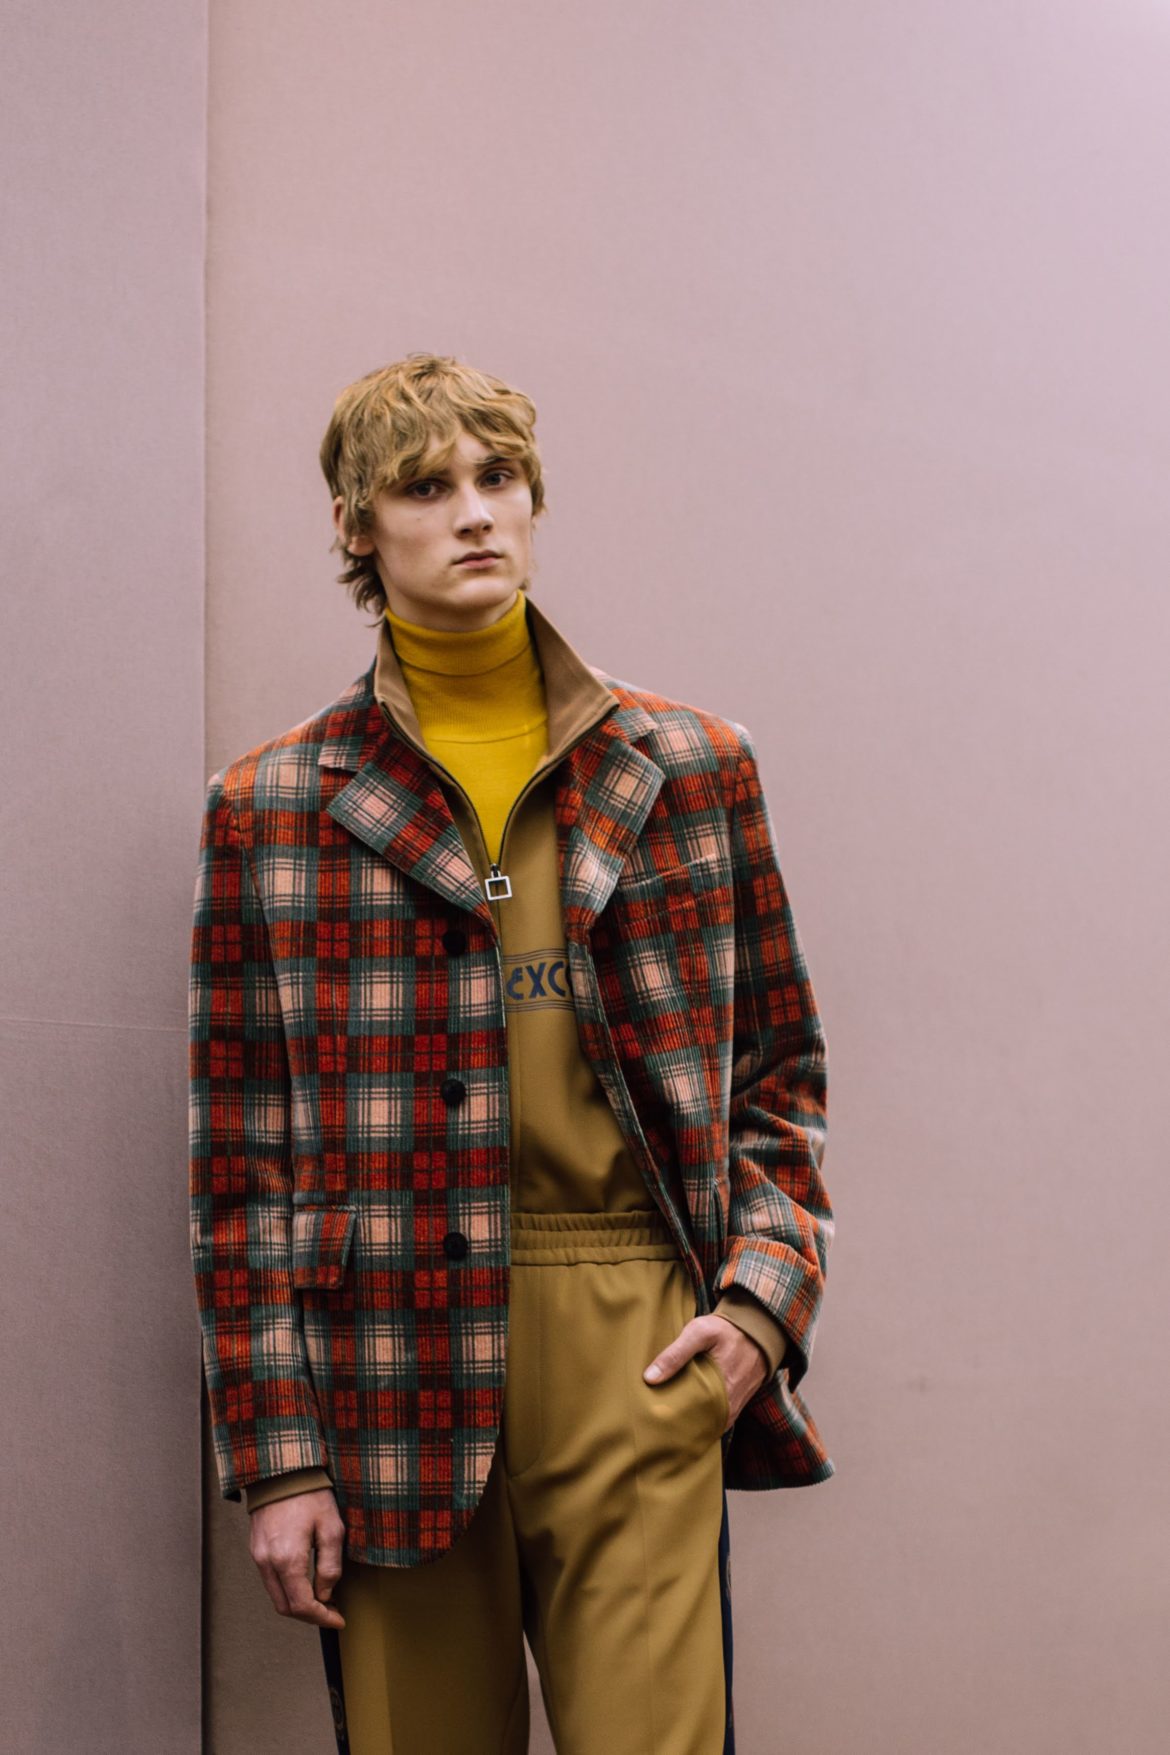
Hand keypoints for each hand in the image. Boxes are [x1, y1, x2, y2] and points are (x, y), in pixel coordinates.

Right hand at [248, 1488, 346, 1628]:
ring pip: (276, 1596)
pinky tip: (305, 1583)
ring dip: (298, 1604)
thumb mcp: (332, 1528)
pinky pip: (270, 1581)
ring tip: (321, 1599)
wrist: (281, 1470)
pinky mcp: (256, 1550)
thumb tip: (326, 1594)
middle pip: (285, 1607)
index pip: (302, 1605)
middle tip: (331, 1612)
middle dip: (309, 1616)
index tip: (339, 1620)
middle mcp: (268, 1563)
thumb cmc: (309, 1494)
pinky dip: (287, 1589)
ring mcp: (258, 1557)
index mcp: (287, 1560)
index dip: (322, 1618)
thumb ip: (330, 1566)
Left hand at [643, 1314, 769, 1431]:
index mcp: (718, 1391)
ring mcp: (733, 1408)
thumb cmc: (727, 1330)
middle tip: (654, 1420)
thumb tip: (650, 1378)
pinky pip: (716, 1420)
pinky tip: (686, 1414)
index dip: (668, 1420)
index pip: (688, 1418)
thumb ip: (675, 1354)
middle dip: (676, 1424)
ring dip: (689, 1423)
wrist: (757, 1330)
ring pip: (706, 1424)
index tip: (650, 1417)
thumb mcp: (699, 1333)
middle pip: (696, 1425)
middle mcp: (728, 1405)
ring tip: (666, 1419)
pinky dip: (702, 1419)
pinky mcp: (736, 1405)